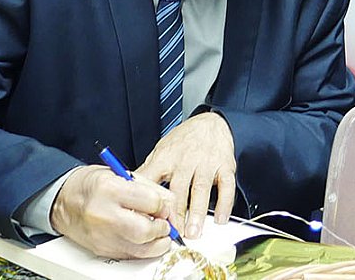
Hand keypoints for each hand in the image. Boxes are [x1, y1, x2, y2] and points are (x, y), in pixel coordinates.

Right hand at [51, 165, 174, 259]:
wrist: (62, 200)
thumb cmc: (90, 185)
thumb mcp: (119, 174)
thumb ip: (148, 188)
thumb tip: (169, 206)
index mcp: (109, 189)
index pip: (150, 202)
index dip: (163, 205)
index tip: (163, 206)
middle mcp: (103, 214)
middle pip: (145, 231)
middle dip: (162, 229)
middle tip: (164, 224)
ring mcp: (101, 235)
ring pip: (140, 249)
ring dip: (157, 243)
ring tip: (158, 233)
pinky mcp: (101, 249)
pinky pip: (130, 255)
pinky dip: (142, 248)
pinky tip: (143, 239)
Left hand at [135, 111, 235, 237]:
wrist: (212, 122)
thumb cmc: (184, 140)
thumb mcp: (161, 150)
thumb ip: (148, 171)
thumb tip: (128, 188)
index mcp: (166, 158)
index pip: (154, 180)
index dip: (149, 201)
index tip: (146, 220)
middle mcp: (186, 161)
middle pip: (179, 189)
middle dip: (175, 213)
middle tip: (173, 233)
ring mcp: (206, 164)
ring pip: (201, 190)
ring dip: (197, 213)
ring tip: (193, 232)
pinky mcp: (225, 167)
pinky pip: (226, 187)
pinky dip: (224, 204)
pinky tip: (220, 219)